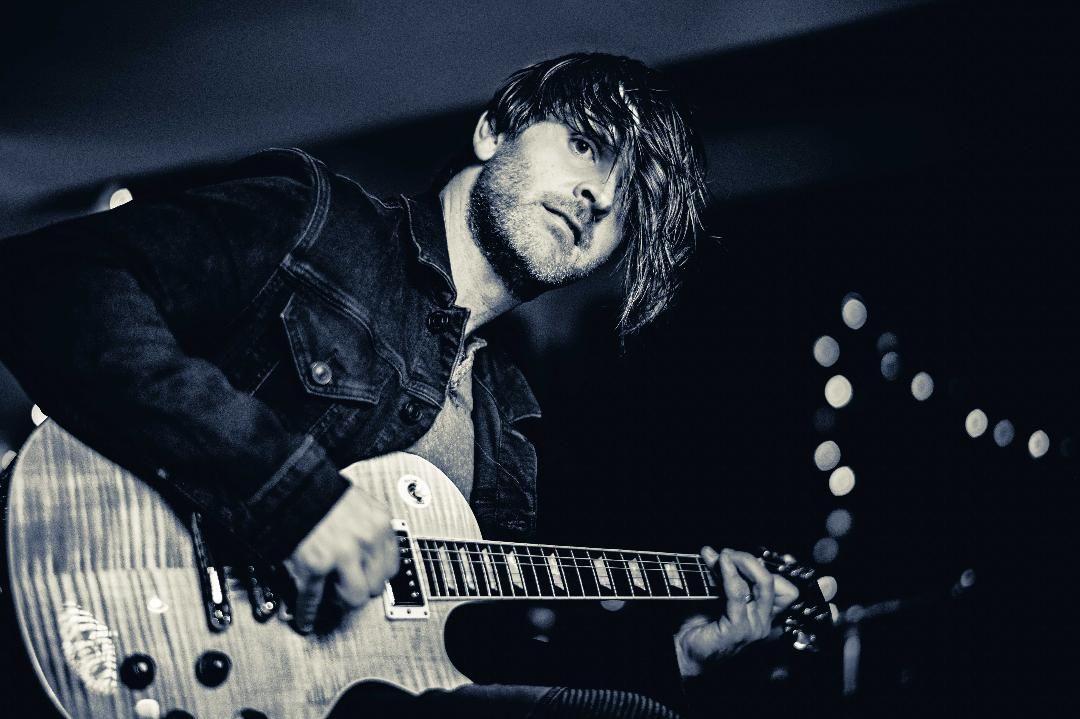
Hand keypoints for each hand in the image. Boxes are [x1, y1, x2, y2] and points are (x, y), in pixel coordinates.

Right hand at [282, 485, 398, 633]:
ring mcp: (343, 554)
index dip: (378, 576)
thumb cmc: (321, 490)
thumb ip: (368, 528)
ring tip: (332, 599)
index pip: (392, 566)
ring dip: (341, 601)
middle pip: (377, 585)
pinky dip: (307, 612)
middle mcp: (366, 540)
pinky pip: (314, 598)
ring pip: (355, 597)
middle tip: (349, 589)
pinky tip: (305, 619)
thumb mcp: (359, 504)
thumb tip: (369, 552)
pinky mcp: (316, 565)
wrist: (293, 483)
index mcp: (380, 523)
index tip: (372, 580)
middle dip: (362, 589)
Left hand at [674, 546, 798, 676]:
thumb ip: (720, 574)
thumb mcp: (715, 593)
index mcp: (763, 613)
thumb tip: (713, 551)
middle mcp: (763, 621)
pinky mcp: (738, 629)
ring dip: (742, 563)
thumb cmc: (699, 624)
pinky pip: (739, 595)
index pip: (782, 586)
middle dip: (751, 560)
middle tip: (729, 553)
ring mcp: (754, 627)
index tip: (736, 558)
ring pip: (763, 583)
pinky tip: (721, 564)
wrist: (684, 650)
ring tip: (724, 555)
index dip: (761, 568)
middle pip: (775, 581)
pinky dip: (730, 575)